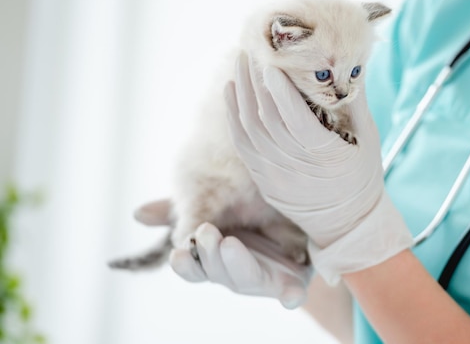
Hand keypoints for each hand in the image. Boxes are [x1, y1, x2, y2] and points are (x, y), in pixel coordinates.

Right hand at [134, 199, 312, 308]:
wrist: (294, 227)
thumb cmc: (247, 224)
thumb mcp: (213, 210)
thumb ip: (182, 213)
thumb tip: (137, 214)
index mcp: (214, 261)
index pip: (194, 268)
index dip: (185, 264)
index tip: (177, 253)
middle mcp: (235, 275)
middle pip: (216, 273)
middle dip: (210, 256)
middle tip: (206, 232)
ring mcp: (264, 281)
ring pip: (247, 279)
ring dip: (237, 265)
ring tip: (230, 243)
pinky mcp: (292, 282)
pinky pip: (291, 292)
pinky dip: (290, 294)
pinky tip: (292, 295)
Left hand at [224, 53, 412, 283]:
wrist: (348, 223)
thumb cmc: (362, 176)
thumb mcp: (368, 138)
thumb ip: (355, 100)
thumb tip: (347, 61)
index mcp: (325, 153)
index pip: (295, 117)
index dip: (280, 90)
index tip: (270, 62)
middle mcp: (295, 165)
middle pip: (266, 118)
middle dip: (254, 81)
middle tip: (249, 50)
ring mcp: (275, 175)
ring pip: (249, 129)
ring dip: (240, 94)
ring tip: (238, 64)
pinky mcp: (264, 180)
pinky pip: (242, 145)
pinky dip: (233, 117)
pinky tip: (230, 93)